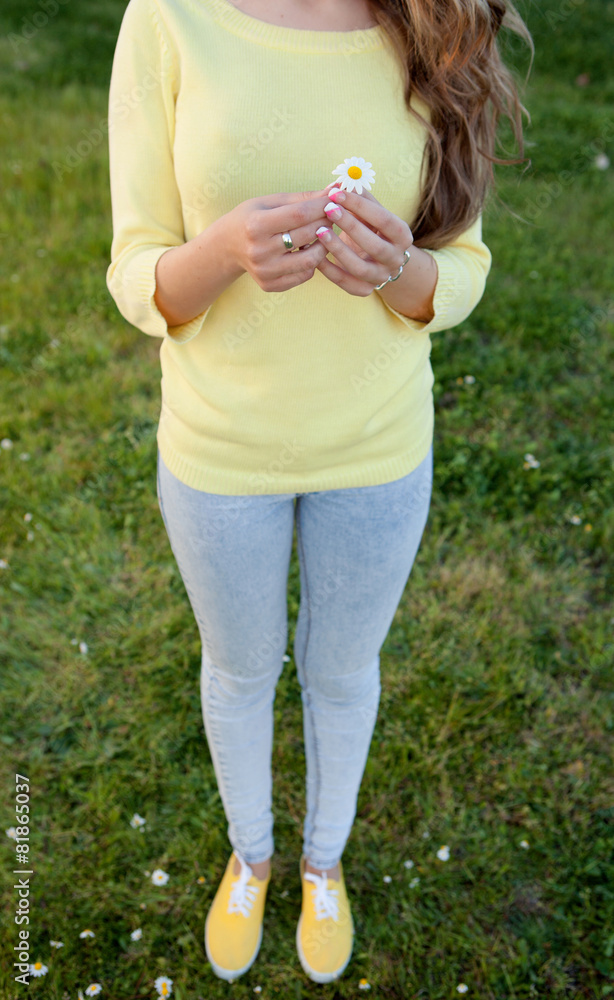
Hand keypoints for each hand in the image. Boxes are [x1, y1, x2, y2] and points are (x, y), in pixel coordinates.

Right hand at [224, 182, 341, 292]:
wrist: (228, 246)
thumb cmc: (252, 218)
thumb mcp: (271, 202)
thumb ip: (303, 198)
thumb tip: (335, 189)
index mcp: (256, 225)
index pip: (300, 214)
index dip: (322, 206)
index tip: (335, 199)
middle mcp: (259, 250)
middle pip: (307, 236)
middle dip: (325, 223)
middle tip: (332, 216)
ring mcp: (264, 271)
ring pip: (310, 260)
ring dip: (323, 246)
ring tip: (322, 235)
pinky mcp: (269, 285)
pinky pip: (304, 275)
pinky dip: (311, 263)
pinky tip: (308, 251)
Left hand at [314, 187, 413, 295]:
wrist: (377, 260)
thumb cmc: (371, 229)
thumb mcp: (370, 212)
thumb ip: (359, 197)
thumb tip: (340, 180)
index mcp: (402, 236)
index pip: (384, 219)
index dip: (359, 205)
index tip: (336, 193)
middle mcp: (396, 259)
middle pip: (375, 246)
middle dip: (350, 226)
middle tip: (328, 209)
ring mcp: (381, 277)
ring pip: (360, 268)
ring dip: (338, 249)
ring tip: (319, 231)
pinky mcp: (364, 290)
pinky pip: (345, 282)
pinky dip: (329, 269)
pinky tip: (315, 254)